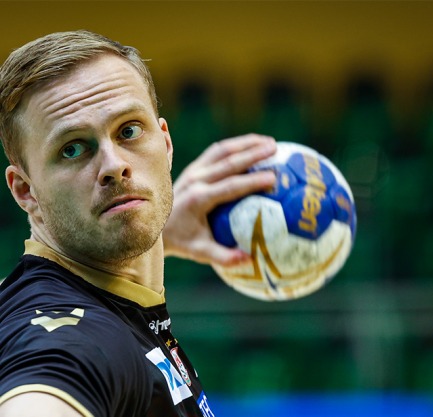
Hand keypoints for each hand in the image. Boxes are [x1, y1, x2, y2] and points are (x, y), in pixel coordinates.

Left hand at [163, 134, 276, 266]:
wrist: (155, 226)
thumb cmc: (182, 241)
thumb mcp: (201, 252)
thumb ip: (224, 257)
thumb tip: (251, 259)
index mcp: (198, 199)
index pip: (230, 187)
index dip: (252, 181)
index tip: (273, 177)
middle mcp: (195, 180)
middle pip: (228, 162)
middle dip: (253, 153)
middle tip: (277, 148)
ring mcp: (193, 170)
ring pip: (222, 150)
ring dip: (246, 143)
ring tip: (270, 142)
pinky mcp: (193, 167)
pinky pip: (216, 151)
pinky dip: (236, 145)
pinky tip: (253, 144)